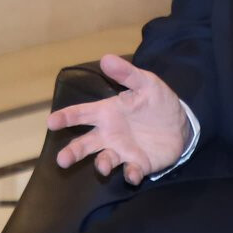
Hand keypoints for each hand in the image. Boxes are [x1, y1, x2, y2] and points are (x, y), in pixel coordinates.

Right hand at [45, 54, 190, 184]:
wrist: (180, 124)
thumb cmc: (157, 101)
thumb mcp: (146, 83)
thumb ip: (127, 74)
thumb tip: (105, 58)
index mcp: (107, 113)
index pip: (81, 114)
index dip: (65, 118)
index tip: (51, 122)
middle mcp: (109, 134)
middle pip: (85, 144)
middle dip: (72, 152)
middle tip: (61, 160)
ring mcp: (123, 151)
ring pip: (104, 160)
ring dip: (101, 164)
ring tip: (102, 166)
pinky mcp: (139, 164)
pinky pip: (131, 171)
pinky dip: (130, 174)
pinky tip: (133, 173)